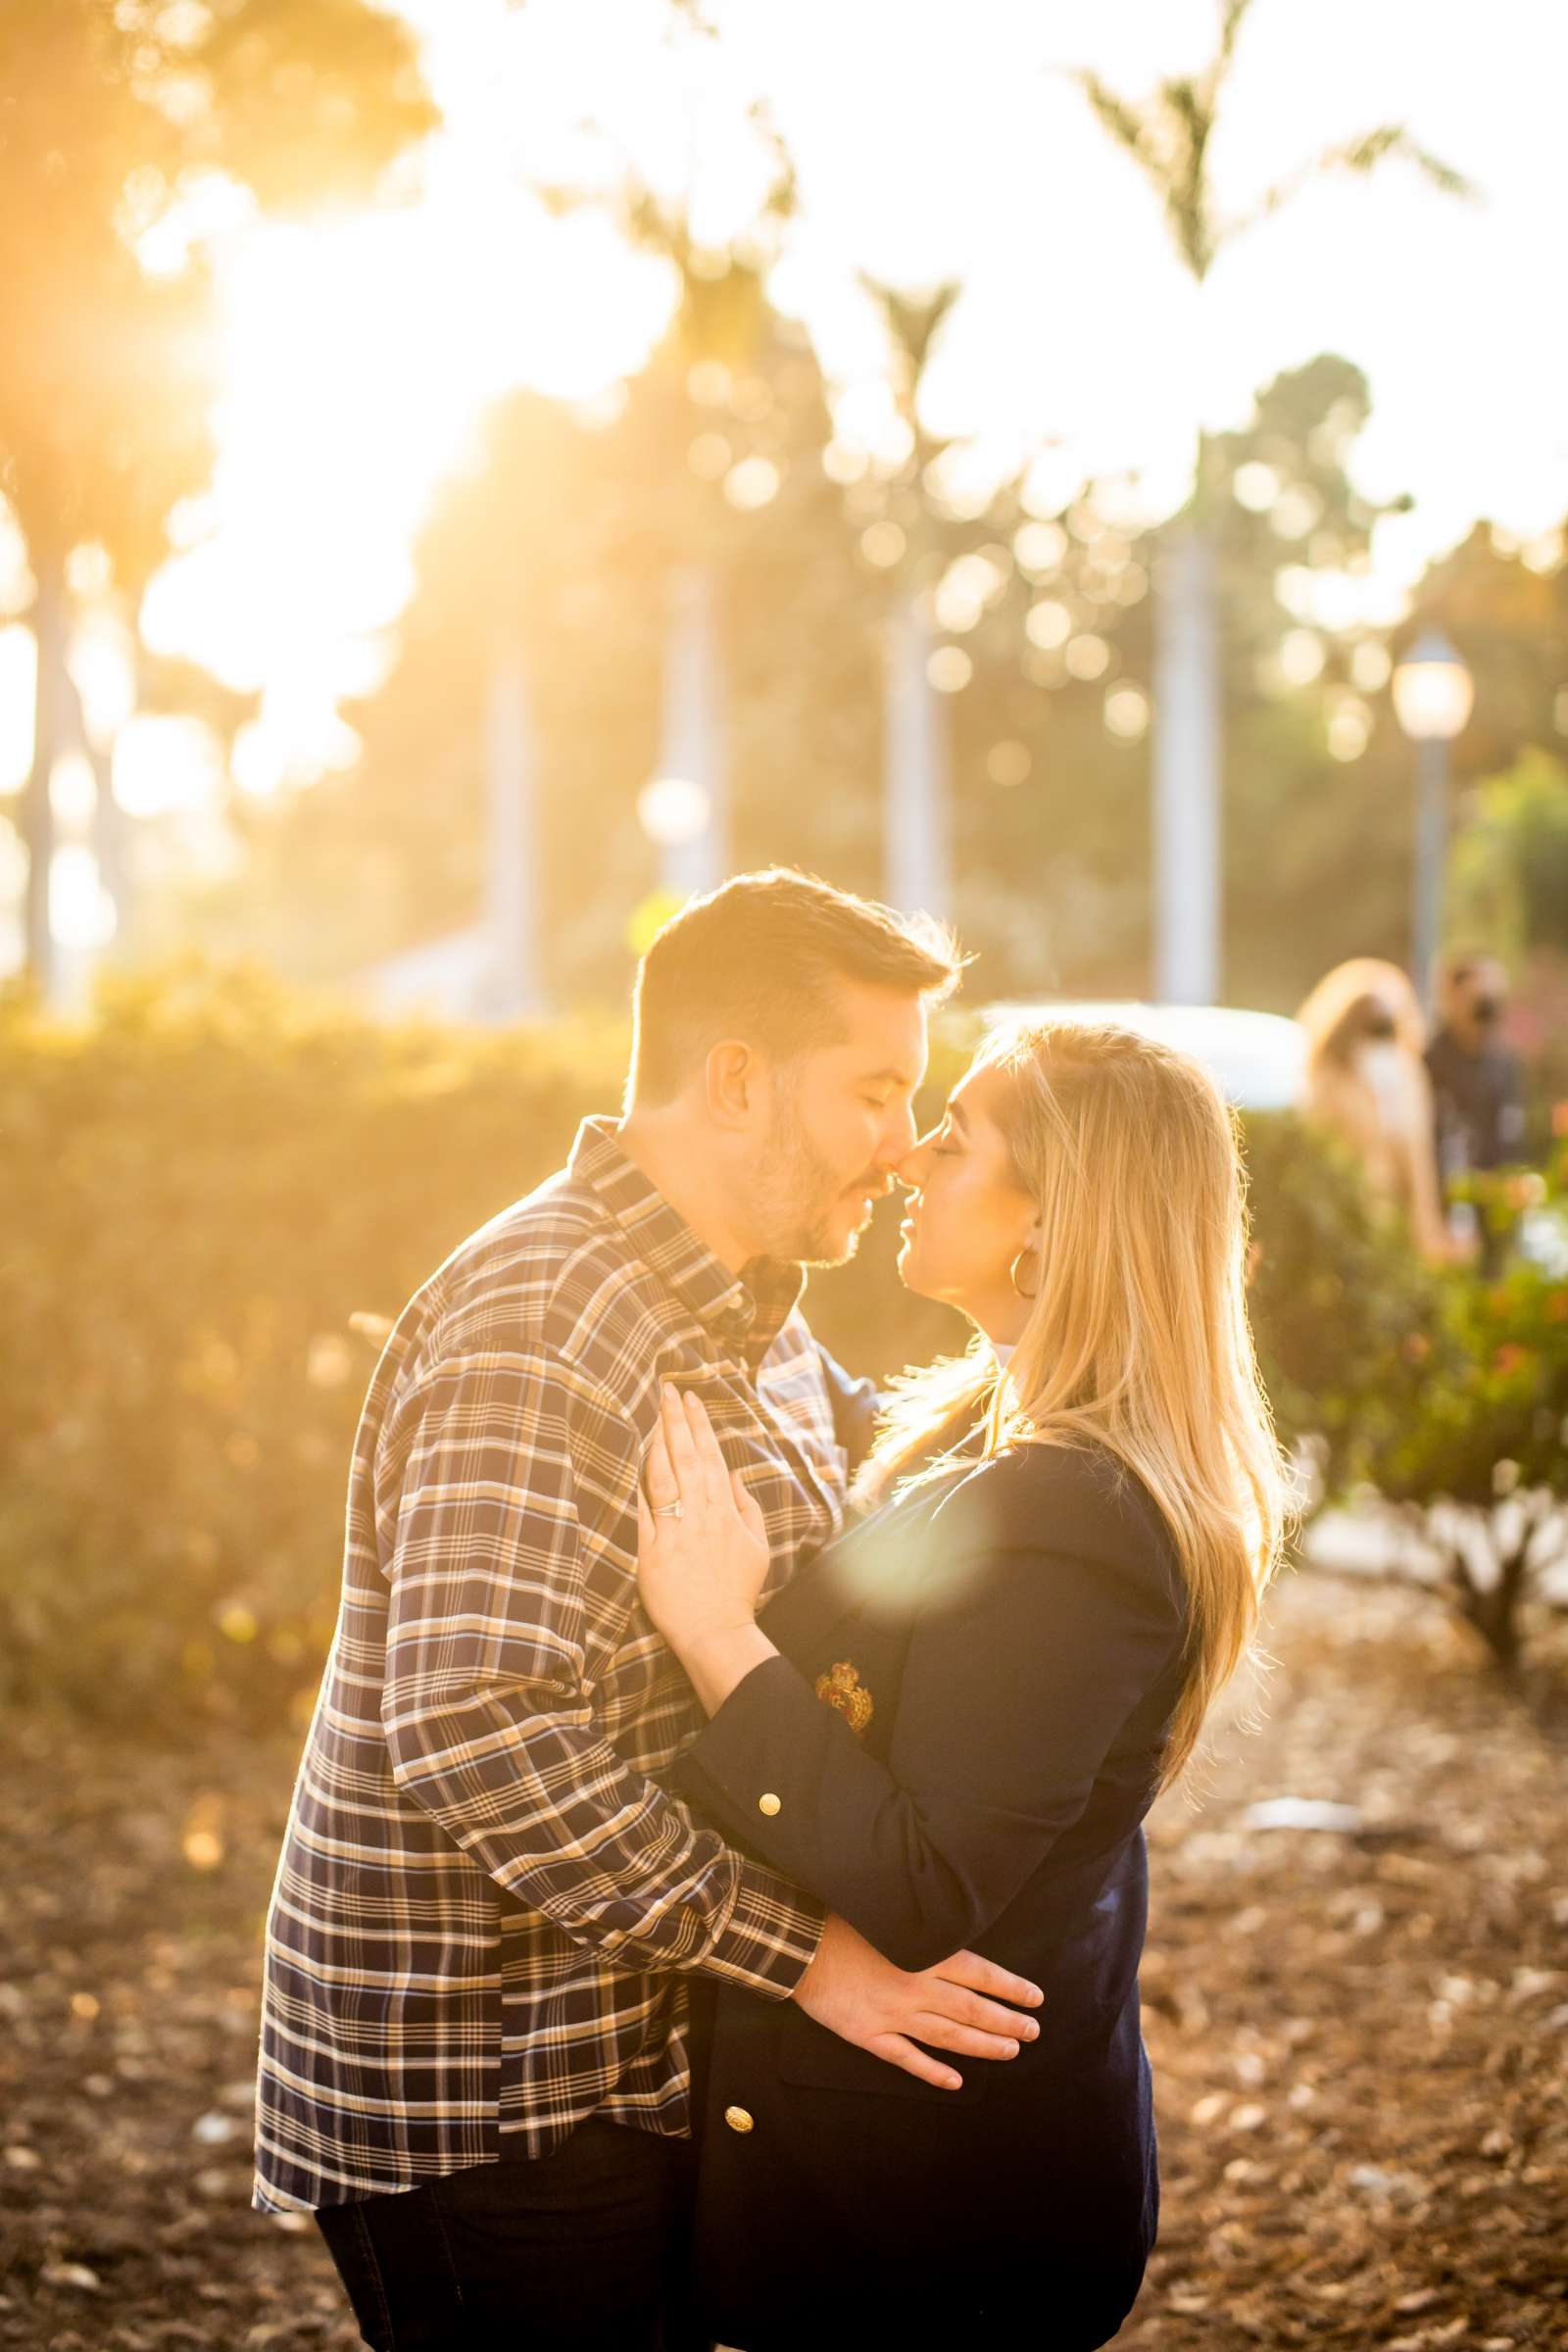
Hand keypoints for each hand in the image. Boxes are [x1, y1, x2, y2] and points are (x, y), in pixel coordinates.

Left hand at [636, 1386, 770, 1652]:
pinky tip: (632, 1459)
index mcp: (725, 1512)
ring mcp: (676, 1533)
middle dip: (677, 1420)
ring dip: (657, 1443)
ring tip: (652, 1414)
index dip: (700, 1426)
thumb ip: (747, 1506)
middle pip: (686, 1458)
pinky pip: (643, 1513)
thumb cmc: (737, 1591)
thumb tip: (735, 1474)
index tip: (691, 1399)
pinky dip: (638, 1486)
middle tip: (667, 1389)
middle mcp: (701, 1516)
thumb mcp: (757, 1546)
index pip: (710, 1458)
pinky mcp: (651, 1553)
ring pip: (664, 1477)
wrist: (717, 1631)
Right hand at [791, 1912, 1043, 2090]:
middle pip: (971, 2010)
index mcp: (924, 1954)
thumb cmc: (844, 1922)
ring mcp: (893, 2015)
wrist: (800, 1945)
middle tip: (1032, 2031)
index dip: (1010, 1988)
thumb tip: (960, 1938)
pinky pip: (907, 2059)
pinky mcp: (870, 2035)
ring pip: (948, 2037)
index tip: (1035, 1998)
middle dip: (1007, 2022)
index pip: (980, 1974)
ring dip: (982, 2046)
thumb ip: (926, 1931)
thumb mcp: (893, 1916)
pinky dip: (933, 2072)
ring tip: (1009, 2051)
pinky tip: (955, 2082)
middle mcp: (915, 1987)